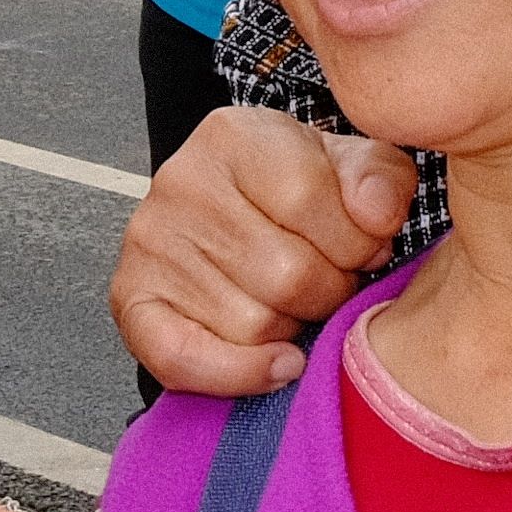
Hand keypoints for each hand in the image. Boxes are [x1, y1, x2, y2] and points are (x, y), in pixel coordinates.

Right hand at [110, 106, 412, 395]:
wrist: (228, 214)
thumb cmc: (292, 192)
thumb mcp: (347, 167)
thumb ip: (379, 180)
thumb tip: (377, 214)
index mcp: (234, 137)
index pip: (310, 200)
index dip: (355, 241)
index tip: (362, 249)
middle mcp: (181, 182)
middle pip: (286, 274)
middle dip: (328, 292)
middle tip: (329, 282)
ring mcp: (151, 243)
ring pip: (253, 324)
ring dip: (291, 329)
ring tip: (293, 304)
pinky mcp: (131, 300)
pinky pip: (184, 359)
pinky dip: (238, 374)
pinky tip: (276, 364)